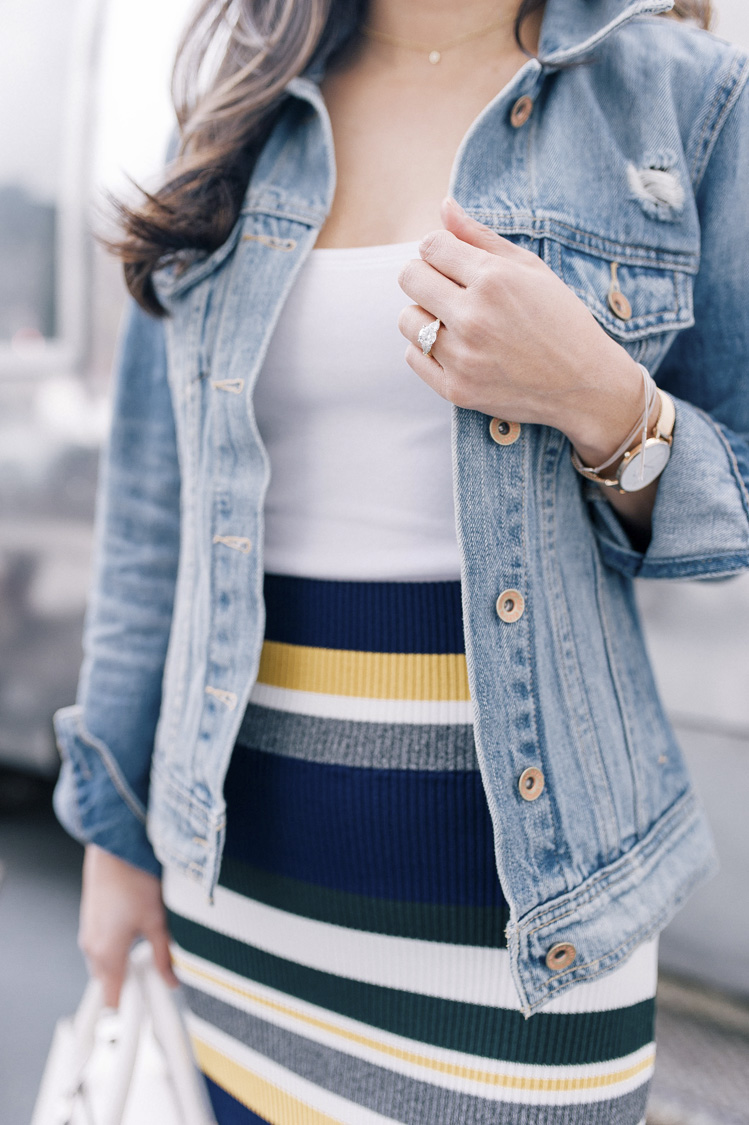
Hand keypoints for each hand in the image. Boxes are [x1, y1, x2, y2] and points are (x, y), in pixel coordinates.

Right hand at [78, 843, 178, 1007]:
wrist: (115, 847)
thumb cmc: (133, 879)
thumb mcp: (156, 921)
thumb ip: (163, 956)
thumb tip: (172, 979)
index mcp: (106, 955)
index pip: (112, 1000)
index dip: (128, 1012)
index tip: (145, 1016)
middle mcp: (92, 947)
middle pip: (109, 983)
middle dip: (130, 985)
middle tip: (155, 982)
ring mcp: (88, 933)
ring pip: (104, 964)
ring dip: (123, 965)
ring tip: (147, 953)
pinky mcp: (90, 920)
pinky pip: (101, 947)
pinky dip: (116, 950)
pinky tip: (135, 934)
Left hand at [397, 197, 646, 467]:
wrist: (584, 386)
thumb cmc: (562, 321)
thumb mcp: (531, 269)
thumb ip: (482, 237)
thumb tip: (444, 206)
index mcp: (494, 280)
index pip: (431, 246)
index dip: (439, 250)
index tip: (454, 262)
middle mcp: (474, 317)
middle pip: (410, 278)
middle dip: (426, 277)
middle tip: (451, 290)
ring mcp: (463, 357)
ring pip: (407, 319)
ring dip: (425, 315)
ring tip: (454, 322)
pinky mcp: (456, 389)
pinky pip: (413, 357)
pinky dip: (427, 349)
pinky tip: (456, 348)